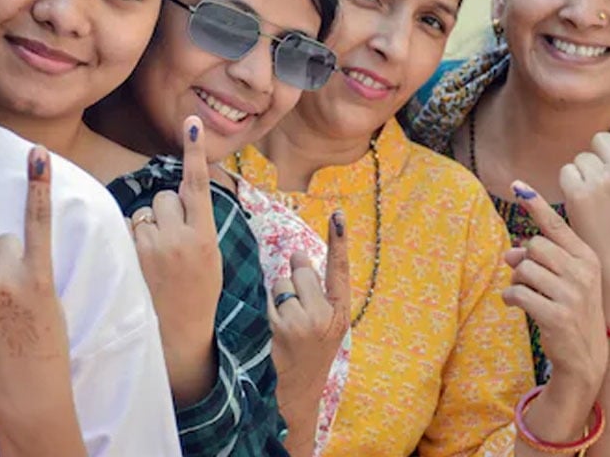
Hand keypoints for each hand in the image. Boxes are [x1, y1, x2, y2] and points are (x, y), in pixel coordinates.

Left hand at [0, 146, 82, 454]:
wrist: (27, 396)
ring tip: (0, 324)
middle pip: (2, 244)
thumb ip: (25, 269)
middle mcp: (8, 282)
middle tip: (15, 298)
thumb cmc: (44, 349)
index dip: (38, 186)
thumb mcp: (47, 304)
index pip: (38, 223)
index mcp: (40, 279)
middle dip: (5, 260)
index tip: (38, 154)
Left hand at [128, 116, 222, 405]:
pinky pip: (126, 230)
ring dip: (147, 227)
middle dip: (165, 212)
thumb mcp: (210, 258)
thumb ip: (196, 226)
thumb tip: (178, 197)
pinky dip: (131, 240)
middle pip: (164, 198)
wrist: (178, 335)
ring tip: (155, 258)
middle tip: (170, 242)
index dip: (194, 153)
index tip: (191, 123)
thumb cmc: (197, 294)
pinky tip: (139, 263)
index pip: (197, 186)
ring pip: (144, 213)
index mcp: (204, 237)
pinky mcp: (129, 257)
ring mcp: (151, 248)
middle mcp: (178, 238)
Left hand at [268, 212, 350, 455]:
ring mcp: (305, 322)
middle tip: (295, 311)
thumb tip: (298, 257)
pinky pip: (269, 298)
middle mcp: (327, 315)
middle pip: (302, 271)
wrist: (295, 395)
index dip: (339, 240)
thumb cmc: (306, 354)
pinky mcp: (283, 327)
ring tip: (283, 324)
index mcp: (340, 313)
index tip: (338, 215)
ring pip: (282, 283)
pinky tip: (273, 330)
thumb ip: (315, 292)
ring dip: (278, 297)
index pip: (340, 269)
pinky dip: (268, 308)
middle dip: (294, 282)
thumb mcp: (322, 324)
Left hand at [503, 185, 606, 395]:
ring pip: (524, 269)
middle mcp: (583, 272)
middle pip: (534, 246)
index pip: (557, 226)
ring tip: (525, 294)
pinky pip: (517, 293)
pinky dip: (510, 297)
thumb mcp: (566, 281)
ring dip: (516, 281)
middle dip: (523, 260)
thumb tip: (509, 253)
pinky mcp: (556, 314)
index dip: (536, 205)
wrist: (587, 357)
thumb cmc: (572, 311)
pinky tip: (516, 306)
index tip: (517, 184)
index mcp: (588, 258)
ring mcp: (572, 294)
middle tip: (525, 277)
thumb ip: (541, 260)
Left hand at [561, 66, 609, 330]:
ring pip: (579, 159)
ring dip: (580, 175)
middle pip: (599, 142)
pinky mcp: (580, 191)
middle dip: (595, 159)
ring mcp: (604, 179)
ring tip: (594, 206)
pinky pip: (565, 173)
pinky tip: (581, 207)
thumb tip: (604, 151)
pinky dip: (567, 187)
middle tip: (604, 192)